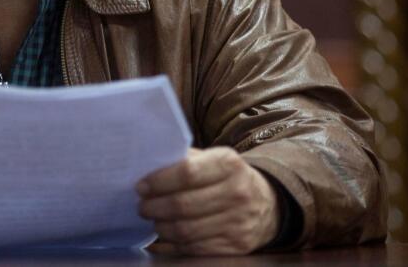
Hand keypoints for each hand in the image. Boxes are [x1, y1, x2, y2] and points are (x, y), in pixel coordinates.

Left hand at [137, 146, 278, 255]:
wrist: (267, 204)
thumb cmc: (228, 178)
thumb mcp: (214, 159)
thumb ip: (186, 160)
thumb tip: (147, 166)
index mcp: (229, 164)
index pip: (187, 172)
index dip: (159, 181)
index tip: (141, 186)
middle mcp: (237, 193)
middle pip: (183, 205)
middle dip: (154, 207)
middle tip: (142, 207)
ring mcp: (238, 222)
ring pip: (186, 230)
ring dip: (161, 227)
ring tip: (153, 220)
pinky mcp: (235, 245)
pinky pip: (195, 248)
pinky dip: (173, 245)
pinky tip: (164, 237)